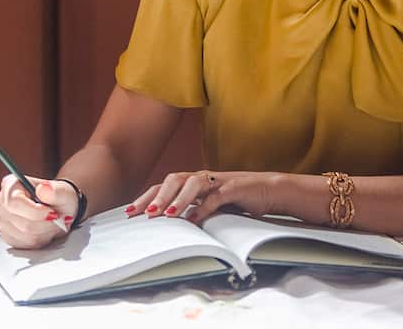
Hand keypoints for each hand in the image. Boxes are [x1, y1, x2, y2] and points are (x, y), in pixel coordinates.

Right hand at [0, 175, 78, 248]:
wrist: (56, 208)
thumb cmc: (57, 197)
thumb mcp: (63, 191)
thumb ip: (56, 191)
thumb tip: (44, 189)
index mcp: (10, 184)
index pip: (15, 202)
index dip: (36, 212)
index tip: (53, 214)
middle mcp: (1, 202)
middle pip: (23, 223)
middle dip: (45, 223)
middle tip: (56, 217)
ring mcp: (1, 220)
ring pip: (26, 235)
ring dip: (44, 232)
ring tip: (51, 222)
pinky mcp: (6, 236)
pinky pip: (25, 244)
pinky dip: (39, 240)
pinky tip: (43, 229)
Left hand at [126, 170, 285, 224]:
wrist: (272, 190)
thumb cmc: (240, 199)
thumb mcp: (213, 206)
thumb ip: (194, 210)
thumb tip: (170, 224)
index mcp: (196, 182)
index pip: (165, 185)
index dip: (147, 196)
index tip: (129, 213)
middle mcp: (205, 178)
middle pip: (175, 179)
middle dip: (157, 196)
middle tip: (143, 214)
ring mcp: (220, 181)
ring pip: (193, 182)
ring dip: (178, 199)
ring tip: (165, 215)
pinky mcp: (236, 188)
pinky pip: (217, 195)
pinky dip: (204, 207)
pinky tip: (194, 220)